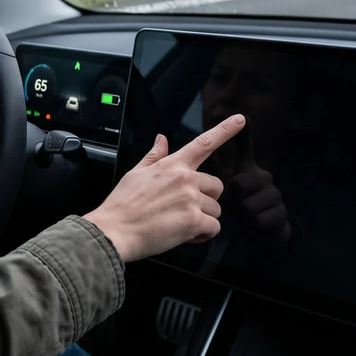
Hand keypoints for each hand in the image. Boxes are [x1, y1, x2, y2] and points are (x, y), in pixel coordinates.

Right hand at [83, 114, 245, 261]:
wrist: (115, 230)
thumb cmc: (123, 205)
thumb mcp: (136, 173)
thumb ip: (154, 156)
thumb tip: (162, 139)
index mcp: (172, 165)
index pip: (203, 143)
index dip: (225, 130)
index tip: (240, 120)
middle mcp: (185, 179)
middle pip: (216, 186)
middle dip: (205, 199)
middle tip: (184, 209)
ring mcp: (191, 199)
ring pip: (215, 210)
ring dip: (202, 219)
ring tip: (178, 223)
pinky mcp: (194, 221)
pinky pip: (213, 228)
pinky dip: (202, 235)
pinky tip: (184, 235)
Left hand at [219, 116, 291, 247]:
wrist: (263, 235)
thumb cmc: (243, 209)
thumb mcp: (228, 191)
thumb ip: (211, 172)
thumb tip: (177, 139)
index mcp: (249, 170)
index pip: (245, 149)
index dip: (242, 134)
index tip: (242, 117)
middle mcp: (265, 178)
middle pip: (238, 185)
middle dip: (231, 201)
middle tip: (235, 207)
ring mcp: (275, 195)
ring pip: (247, 206)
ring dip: (240, 217)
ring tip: (243, 218)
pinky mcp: (281, 214)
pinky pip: (258, 220)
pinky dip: (252, 227)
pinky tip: (254, 226)